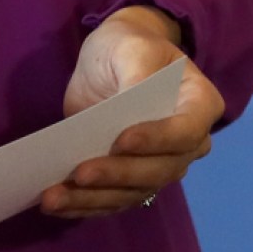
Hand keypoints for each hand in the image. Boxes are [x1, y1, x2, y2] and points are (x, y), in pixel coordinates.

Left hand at [40, 6, 223, 219]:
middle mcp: (187, 144)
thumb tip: (130, 104)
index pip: (185, 131)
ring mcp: (159, 165)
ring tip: (53, 198)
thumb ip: (136, 73)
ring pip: (132, 192)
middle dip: (116, 175)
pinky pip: (112, 199)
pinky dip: (83, 204)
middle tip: (78, 173)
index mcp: (199, 105)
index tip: (121, 140)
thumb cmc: (129, 47)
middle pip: (158, 171)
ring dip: (92, 199)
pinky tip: (54, 203)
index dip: (156, 139)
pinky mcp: (131, 179)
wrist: (113, 59)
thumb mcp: (131, 47)